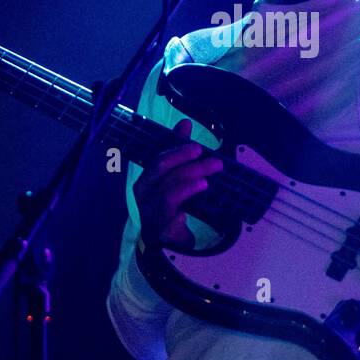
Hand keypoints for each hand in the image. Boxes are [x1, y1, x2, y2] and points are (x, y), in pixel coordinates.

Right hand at [133, 118, 222, 249]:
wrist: (160, 237)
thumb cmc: (165, 201)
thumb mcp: (171, 175)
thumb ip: (177, 150)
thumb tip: (185, 123)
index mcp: (146, 180)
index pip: (159, 161)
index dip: (178, 152)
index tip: (199, 147)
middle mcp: (144, 195)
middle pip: (165, 175)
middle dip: (191, 167)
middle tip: (215, 163)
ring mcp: (150, 214)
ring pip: (167, 197)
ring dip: (187, 188)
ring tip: (205, 183)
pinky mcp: (159, 233)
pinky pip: (167, 225)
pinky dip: (176, 219)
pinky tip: (185, 216)